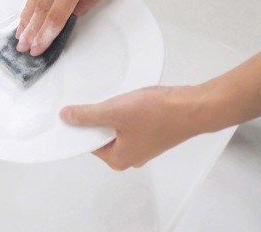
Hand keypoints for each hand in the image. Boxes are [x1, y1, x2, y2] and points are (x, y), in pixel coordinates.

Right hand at [16, 0, 145, 55]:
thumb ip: (88, 1)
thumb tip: (71, 13)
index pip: (57, 14)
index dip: (46, 34)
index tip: (39, 47)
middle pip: (41, 6)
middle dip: (31, 29)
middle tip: (24, 46)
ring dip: (28, 15)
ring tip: (21, 31)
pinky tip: (29, 9)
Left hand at [60, 86, 202, 169]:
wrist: (193, 106)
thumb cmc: (161, 114)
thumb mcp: (114, 111)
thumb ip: (87, 115)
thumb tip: (67, 117)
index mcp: (118, 159)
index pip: (86, 143)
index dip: (78, 126)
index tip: (73, 113)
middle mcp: (130, 157)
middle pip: (99, 135)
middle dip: (98, 117)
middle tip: (104, 103)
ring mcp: (141, 145)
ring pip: (114, 127)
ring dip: (113, 112)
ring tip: (123, 101)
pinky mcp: (150, 133)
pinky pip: (128, 122)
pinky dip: (126, 111)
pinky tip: (132, 101)